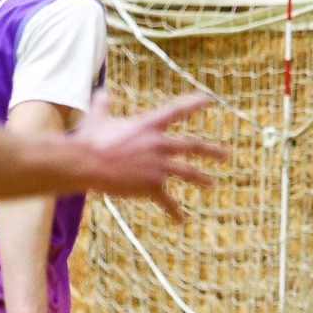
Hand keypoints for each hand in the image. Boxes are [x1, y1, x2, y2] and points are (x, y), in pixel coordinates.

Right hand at [74, 90, 227, 220]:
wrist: (87, 163)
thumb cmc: (90, 139)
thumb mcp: (98, 117)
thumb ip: (103, 104)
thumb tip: (101, 91)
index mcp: (149, 125)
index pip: (177, 110)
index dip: (194, 103)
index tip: (209, 99)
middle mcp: (159, 144)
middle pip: (193, 146)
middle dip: (212, 151)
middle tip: (226, 154)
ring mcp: (158, 165)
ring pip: (187, 172)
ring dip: (202, 178)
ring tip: (212, 183)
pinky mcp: (151, 185)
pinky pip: (167, 201)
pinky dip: (174, 211)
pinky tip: (181, 221)